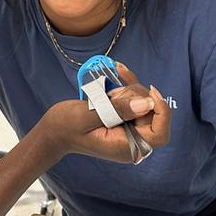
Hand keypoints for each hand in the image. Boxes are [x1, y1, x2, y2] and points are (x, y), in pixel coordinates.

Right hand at [38, 63, 170, 163]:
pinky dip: (127, 83)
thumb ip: (116, 110)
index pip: (159, 133)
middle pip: (151, 113)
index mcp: (126, 146)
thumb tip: (146, 103)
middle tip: (112, 93)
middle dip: (136, 96)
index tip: (151, 92)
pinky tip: (119, 68)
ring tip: (106, 92)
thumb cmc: (65, 127)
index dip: (162, 112)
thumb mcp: (87, 116)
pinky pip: (133, 99)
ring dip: (127, 90)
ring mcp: (127, 128)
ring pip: (143, 102)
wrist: (53, 131)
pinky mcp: (122, 118)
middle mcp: (131, 139)